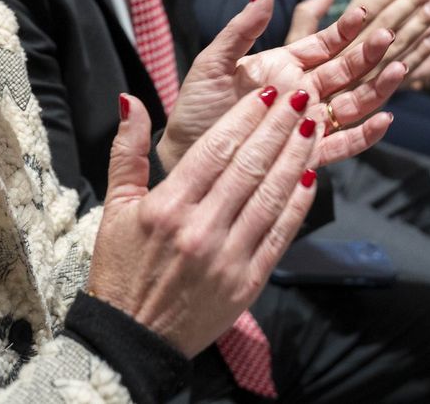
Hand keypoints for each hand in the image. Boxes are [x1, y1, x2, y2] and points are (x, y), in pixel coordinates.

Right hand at [88, 85, 319, 356]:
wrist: (133, 337)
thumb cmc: (121, 268)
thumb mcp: (114, 207)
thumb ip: (127, 151)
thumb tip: (129, 100)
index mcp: (167, 206)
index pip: (217, 149)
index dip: (247, 116)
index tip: (269, 92)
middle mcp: (200, 228)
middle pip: (250, 165)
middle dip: (279, 126)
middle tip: (302, 95)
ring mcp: (227, 257)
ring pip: (271, 195)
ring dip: (296, 156)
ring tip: (314, 126)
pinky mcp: (247, 282)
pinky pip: (280, 234)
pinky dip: (298, 203)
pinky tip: (311, 175)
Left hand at [159, 0, 407, 170]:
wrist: (183, 154)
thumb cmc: (196, 107)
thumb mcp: (214, 62)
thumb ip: (242, 29)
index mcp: (285, 66)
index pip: (325, 43)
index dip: (346, 28)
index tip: (364, 10)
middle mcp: (302, 93)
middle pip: (347, 71)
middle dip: (370, 53)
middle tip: (390, 35)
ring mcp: (307, 123)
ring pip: (353, 104)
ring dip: (377, 88)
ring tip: (399, 70)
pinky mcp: (306, 154)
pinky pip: (343, 144)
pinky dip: (366, 134)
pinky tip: (385, 119)